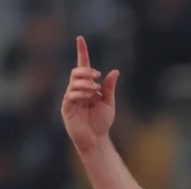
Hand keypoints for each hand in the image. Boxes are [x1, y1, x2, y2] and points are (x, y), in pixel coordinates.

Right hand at [61, 36, 119, 153]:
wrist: (96, 139)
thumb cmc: (101, 122)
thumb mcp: (108, 102)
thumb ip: (109, 87)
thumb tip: (115, 71)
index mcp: (87, 87)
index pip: (82, 66)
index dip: (82, 52)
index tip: (80, 38)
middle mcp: (77, 90)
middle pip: (76, 73)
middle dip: (86, 71)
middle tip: (98, 76)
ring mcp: (70, 98)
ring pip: (74, 82)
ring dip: (86, 83)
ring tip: (96, 90)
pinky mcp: (67, 108)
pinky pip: (71, 95)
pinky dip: (81, 93)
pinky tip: (90, 96)